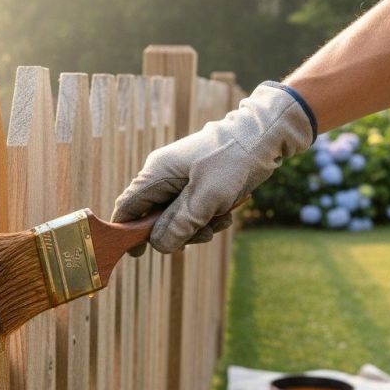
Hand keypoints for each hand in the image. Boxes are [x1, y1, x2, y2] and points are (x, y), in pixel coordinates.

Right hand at [112, 82, 315, 253]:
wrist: (263, 136)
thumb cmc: (233, 161)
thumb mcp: (206, 198)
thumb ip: (179, 224)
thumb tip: (159, 246)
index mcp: (156, 173)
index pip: (128, 207)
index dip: (127, 232)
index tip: (138, 253)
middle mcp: (163, 177)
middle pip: (153, 219)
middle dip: (177, 232)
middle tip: (202, 234)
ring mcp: (179, 181)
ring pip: (176, 219)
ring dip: (197, 227)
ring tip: (220, 221)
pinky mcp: (196, 185)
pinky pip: (192, 212)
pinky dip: (207, 218)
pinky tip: (226, 214)